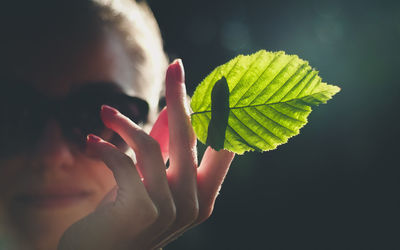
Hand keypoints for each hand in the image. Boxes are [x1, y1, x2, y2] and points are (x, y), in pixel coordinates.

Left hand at [58, 59, 234, 249]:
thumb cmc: (126, 215)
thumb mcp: (150, 179)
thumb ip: (165, 147)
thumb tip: (175, 106)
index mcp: (204, 197)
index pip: (225, 148)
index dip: (225, 116)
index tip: (223, 85)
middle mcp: (195, 204)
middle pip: (190, 136)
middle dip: (181, 95)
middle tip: (175, 66)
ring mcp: (172, 210)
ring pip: (151, 146)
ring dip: (123, 124)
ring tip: (105, 113)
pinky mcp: (143, 210)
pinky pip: (124, 162)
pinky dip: (105, 147)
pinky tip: (91, 142)